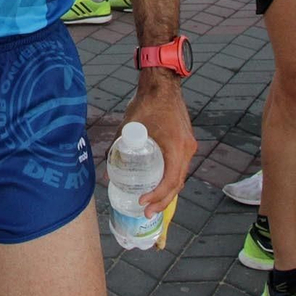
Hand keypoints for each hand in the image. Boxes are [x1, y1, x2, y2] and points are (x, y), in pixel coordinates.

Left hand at [122, 71, 196, 217]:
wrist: (162, 83)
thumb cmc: (146, 103)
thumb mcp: (128, 127)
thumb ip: (118, 147)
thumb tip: (106, 168)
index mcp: (176, 147)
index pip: (170, 180)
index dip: (157, 196)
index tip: (142, 202)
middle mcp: (187, 149)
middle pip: (178, 183)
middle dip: (162, 201)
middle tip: (146, 212)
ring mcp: (188, 145)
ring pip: (180, 176)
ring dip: (167, 192)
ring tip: (151, 204)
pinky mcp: (185, 142)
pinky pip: (180, 166)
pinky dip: (170, 178)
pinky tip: (159, 185)